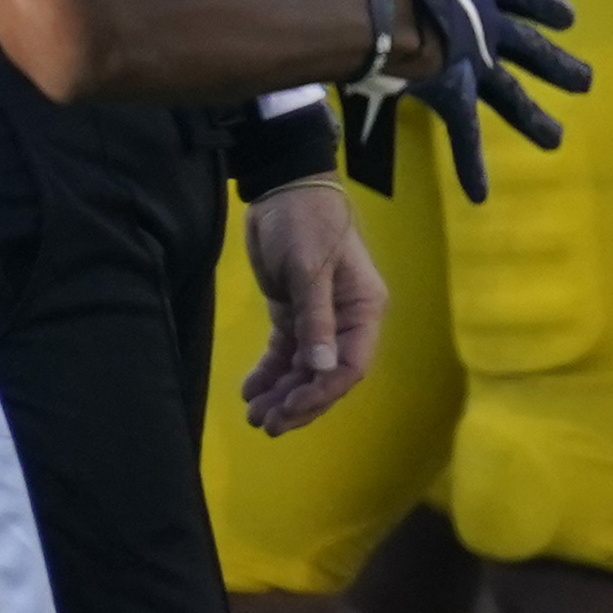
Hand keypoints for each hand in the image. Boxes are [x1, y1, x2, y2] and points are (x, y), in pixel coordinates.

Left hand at [239, 180, 382, 435]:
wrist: (283, 188)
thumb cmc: (305, 223)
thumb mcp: (309, 269)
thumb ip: (315, 320)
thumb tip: (321, 370)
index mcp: (362, 309)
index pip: (350, 365)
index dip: (323, 392)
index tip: (290, 408)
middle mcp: (346, 319)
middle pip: (326, 374)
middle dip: (299, 402)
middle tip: (266, 424)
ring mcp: (319, 317)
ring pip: (304, 368)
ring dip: (282, 393)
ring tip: (254, 415)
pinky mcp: (292, 312)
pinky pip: (285, 352)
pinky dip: (269, 372)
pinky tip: (250, 389)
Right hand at [326, 0, 589, 203]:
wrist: (378, 8)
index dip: (540, 3)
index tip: (570, 16)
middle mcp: (483, 27)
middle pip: (529, 49)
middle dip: (557, 65)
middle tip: (587, 82)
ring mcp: (472, 64)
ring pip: (510, 97)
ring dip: (534, 118)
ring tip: (557, 139)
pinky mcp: (452, 95)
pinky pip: (463, 139)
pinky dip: (471, 167)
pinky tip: (480, 196)